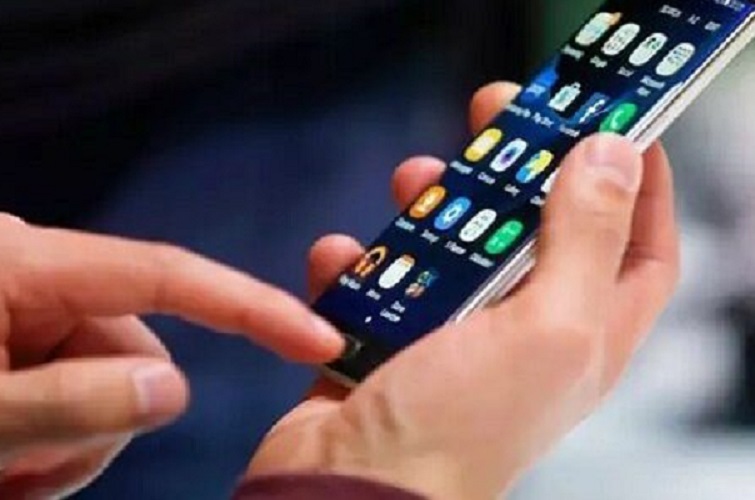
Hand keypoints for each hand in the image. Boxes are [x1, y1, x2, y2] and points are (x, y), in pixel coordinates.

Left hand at [0, 222, 343, 496]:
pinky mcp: (21, 331)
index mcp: (26, 261)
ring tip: (10, 470)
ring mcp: (29, 301)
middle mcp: (39, 269)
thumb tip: (174, 388)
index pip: (168, 274)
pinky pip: (81, 381)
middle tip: (28, 472)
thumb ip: (74, 403)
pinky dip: (59, 431)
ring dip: (77, 438)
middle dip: (104, 420)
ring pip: (111, 375)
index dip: (253, 307)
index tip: (321, 340)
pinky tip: (9, 453)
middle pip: (134, 345)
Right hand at [247, 82, 680, 498]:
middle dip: (522, 170)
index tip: (619, 122)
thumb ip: (584, 240)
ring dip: (434, 208)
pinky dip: (362, 264)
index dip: (640, 186)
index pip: (640, 250)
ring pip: (457, 247)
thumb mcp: (546, 329)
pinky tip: (343, 255)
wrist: (350, 492)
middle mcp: (526, 334)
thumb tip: (615, 156)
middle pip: (541, 231)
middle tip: (498, 113)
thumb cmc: (455, 431)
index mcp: (583, 336)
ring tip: (412, 177)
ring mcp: (456, 336)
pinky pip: (382, 282)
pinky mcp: (392, 339)